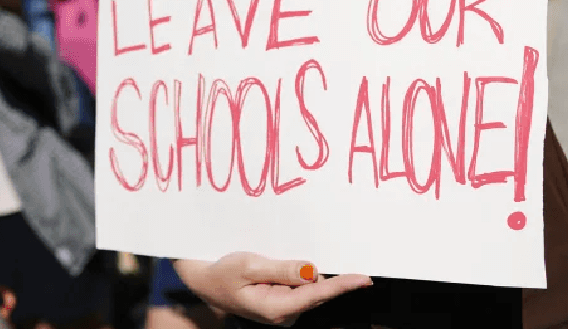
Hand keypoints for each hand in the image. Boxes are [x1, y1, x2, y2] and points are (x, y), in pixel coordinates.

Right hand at [177, 252, 370, 325]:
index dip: (342, 286)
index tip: (363, 278)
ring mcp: (284, 310)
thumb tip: (312, 271)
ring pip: (307, 287)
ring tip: (270, 261)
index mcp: (277, 308)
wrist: (203, 282)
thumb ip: (282, 268)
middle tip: (290, 254)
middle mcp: (285, 314)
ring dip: (300, 271)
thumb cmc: (222, 272)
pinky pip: (299, 286)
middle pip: (315, 290)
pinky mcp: (283, 303)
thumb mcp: (248, 265)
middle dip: (314, 271)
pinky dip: (295, 274)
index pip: (316, 294)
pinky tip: (276, 266)